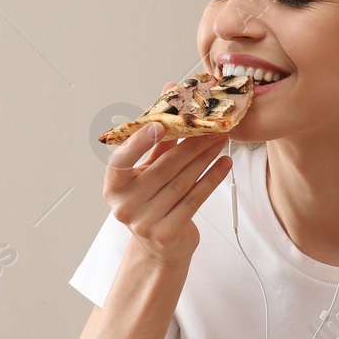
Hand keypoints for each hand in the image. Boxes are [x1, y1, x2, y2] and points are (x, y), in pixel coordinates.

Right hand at [101, 86, 229, 265]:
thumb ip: (157, 135)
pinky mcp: (167, 233)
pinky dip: (212, 179)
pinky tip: (225, 163)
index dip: (140, 142)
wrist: (160, 247)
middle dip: (191, 143)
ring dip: (206, 157)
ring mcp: (145, 222)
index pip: (121, 161)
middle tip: (213, 125)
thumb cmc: (153, 199)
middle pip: (163, 168)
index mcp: (113, 187)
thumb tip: (169, 90)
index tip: (159, 124)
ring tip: (222, 140)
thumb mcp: (148, 170)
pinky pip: (195, 199)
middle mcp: (125, 206)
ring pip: (183, 181)